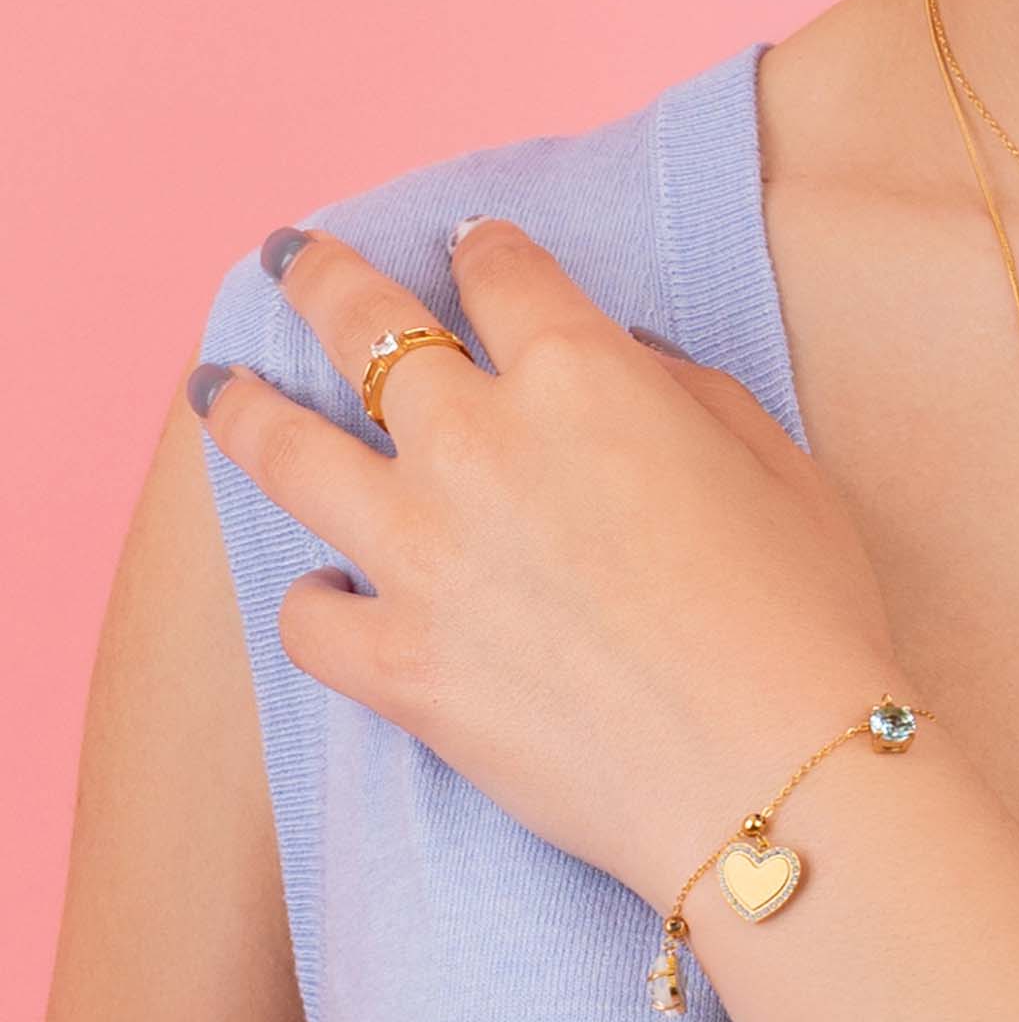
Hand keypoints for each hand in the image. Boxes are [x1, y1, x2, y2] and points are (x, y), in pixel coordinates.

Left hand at [187, 216, 901, 906]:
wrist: (769, 773)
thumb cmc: (802, 615)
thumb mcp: (776, 460)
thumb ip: (685, 388)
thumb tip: (624, 360)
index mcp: (581, 373)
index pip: (497, 271)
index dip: (480, 249)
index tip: (465, 248)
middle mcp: (478, 440)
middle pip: (361, 321)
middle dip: (316, 274)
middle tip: (285, 255)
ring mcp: (422, 553)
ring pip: (285, 450)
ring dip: (243, 408)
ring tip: (214, 390)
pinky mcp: (397, 665)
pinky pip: (307, 615)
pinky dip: (311, 598)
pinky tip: (321, 588)